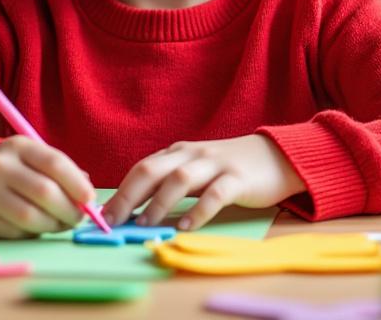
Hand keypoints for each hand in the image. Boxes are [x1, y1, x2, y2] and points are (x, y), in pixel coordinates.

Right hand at [0, 136, 96, 238]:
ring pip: (31, 216)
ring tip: (60, 224)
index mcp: (19, 146)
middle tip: (78, 218)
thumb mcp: (32, 158)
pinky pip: (16, 232)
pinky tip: (36, 226)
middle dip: (69, 210)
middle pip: (45, 192)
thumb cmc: (10, 168)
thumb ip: (61, 171)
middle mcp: (0, 166)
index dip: (77, 184)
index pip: (54, 163)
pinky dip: (33, 232)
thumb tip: (88, 196)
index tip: (90, 200)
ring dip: (53, 225)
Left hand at [102, 134, 305, 231]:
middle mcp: (192, 154)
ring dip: (160, 202)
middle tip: (113, 220)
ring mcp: (215, 164)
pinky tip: (186, 227)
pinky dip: (198, 211)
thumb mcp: (196, 169)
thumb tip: (136, 210)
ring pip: (180, 178)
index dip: (119, 192)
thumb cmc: (230, 168)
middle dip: (128, 196)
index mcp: (178, 153)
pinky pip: (215, 194)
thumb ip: (170, 184)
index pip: (141, 169)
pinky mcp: (238, 178)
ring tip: (146, 224)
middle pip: (151, 170)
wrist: (277, 156)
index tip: (102, 216)